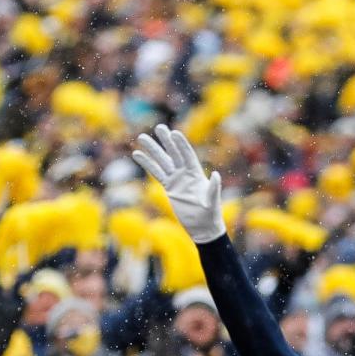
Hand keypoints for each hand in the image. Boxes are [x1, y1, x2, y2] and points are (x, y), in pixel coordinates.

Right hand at [133, 125, 224, 243]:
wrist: (202, 228)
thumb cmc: (210, 216)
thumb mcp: (212, 203)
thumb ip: (213, 189)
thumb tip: (217, 175)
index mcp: (197, 174)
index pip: (187, 155)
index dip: (181, 145)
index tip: (174, 133)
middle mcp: (186, 173)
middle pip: (174, 153)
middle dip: (166, 141)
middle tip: (159, 127)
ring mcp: (177, 179)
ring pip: (163, 161)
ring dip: (152, 150)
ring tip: (141, 137)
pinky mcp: (169, 187)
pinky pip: (157, 173)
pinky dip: (148, 164)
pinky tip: (137, 154)